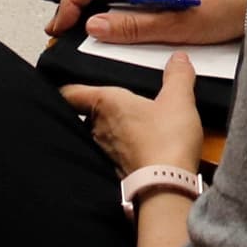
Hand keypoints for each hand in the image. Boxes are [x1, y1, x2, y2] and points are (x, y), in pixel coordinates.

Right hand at [45, 0, 246, 48]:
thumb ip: (135, 27)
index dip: (72, 0)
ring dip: (98, 7)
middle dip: (79, 4)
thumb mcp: (178, 25)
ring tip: (83, 31)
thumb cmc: (229, 6)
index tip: (61, 25)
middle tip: (64, 31)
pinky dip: (118, 9)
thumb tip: (95, 27)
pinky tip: (117, 26)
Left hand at [62, 56, 205, 177]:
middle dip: (98, 109)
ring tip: (130, 126)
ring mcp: (104, 152)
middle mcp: (97, 128)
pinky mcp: (115, 171)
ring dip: (111, 131)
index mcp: (105, 103)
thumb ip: (178, 76)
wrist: (165, 187)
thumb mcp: (179, 100)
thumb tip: (179, 59)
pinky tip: (139, 149)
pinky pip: (112, 155)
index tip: (67, 82)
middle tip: (116, 103)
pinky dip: (122, 151)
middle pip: (86, 114)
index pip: (70, 92)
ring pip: (99, 136)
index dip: (68, 87)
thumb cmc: (166, 141)